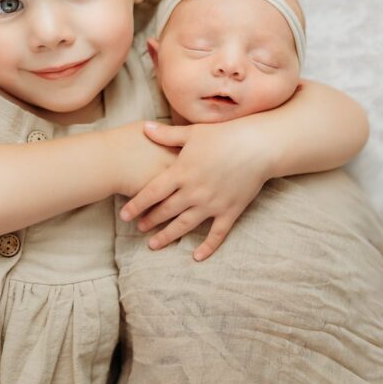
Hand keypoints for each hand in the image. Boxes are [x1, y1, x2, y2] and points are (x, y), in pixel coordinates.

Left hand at [118, 120, 272, 260]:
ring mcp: (212, 204)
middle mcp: (194, 192)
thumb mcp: (192, 132)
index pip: (152, 193)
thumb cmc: (224, 135)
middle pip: (166, 211)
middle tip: (139, 229)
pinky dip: (208, 247)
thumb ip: (167, 134)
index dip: (136, 205)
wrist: (258, 145)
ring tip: (154, 245)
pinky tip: (197, 256)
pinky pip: (217, 233)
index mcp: (182, 172)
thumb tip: (144, 127)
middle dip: (150, 221)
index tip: (124, 215)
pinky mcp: (230, 211)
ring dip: (168, 236)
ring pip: (185, 225)